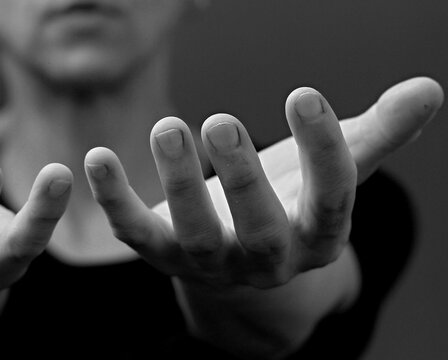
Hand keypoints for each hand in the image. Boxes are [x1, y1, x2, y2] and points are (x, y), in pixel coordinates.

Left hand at [84, 78, 442, 357]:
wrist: (243, 255)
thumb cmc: (289, 201)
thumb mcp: (329, 173)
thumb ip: (373, 135)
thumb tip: (429, 89)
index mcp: (316, 237)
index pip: (331, 203)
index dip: (324, 153)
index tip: (305, 95)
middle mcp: (266, 259)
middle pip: (260, 230)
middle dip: (243, 179)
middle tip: (223, 120)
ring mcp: (212, 263)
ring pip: (196, 235)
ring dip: (178, 185)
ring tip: (170, 126)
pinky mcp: (164, 256)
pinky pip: (136, 233)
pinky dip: (114, 199)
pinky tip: (95, 156)